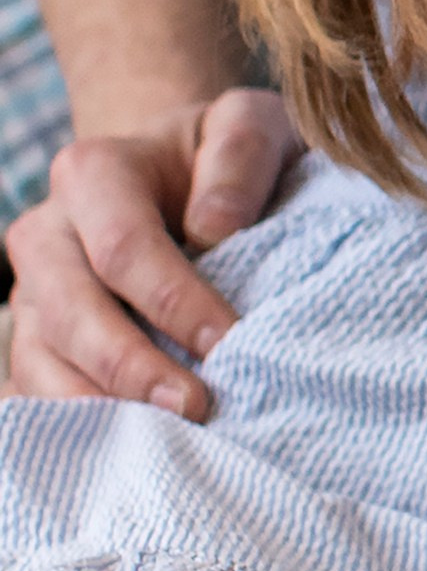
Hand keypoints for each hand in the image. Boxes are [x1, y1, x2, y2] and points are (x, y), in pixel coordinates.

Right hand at [5, 88, 298, 416]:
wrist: (181, 172)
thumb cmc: (222, 155)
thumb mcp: (248, 124)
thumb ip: (240, 155)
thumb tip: (214, 228)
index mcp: (94, 171)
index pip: (124, 247)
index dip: (175, 301)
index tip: (230, 341)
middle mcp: (47, 231)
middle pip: (72, 313)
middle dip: (133, 368)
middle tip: (197, 407)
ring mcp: (33, 291)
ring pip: (42, 361)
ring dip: (101, 407)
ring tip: (166, 440)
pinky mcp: (35, 339)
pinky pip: (35, 390)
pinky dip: (76, 423)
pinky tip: (130, 447)